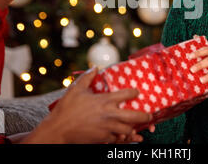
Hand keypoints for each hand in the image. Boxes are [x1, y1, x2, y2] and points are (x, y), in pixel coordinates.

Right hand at [23, 67, 151, 143]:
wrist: (58, 131)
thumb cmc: (66, 109)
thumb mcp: (76, 89)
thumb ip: (87, 78)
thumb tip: (95, 67)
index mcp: (105, 101)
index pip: (127, 94)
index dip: (134, 92)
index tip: (137, 92)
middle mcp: (110, 115)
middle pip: (135, 116)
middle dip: (145, 116)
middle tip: (150, 114)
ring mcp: (108, 129)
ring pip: (128, 130)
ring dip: (133, 128)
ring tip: (137, 126)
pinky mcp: (103, 139)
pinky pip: (118, 139)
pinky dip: (122, 137)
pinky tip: (124, 136)